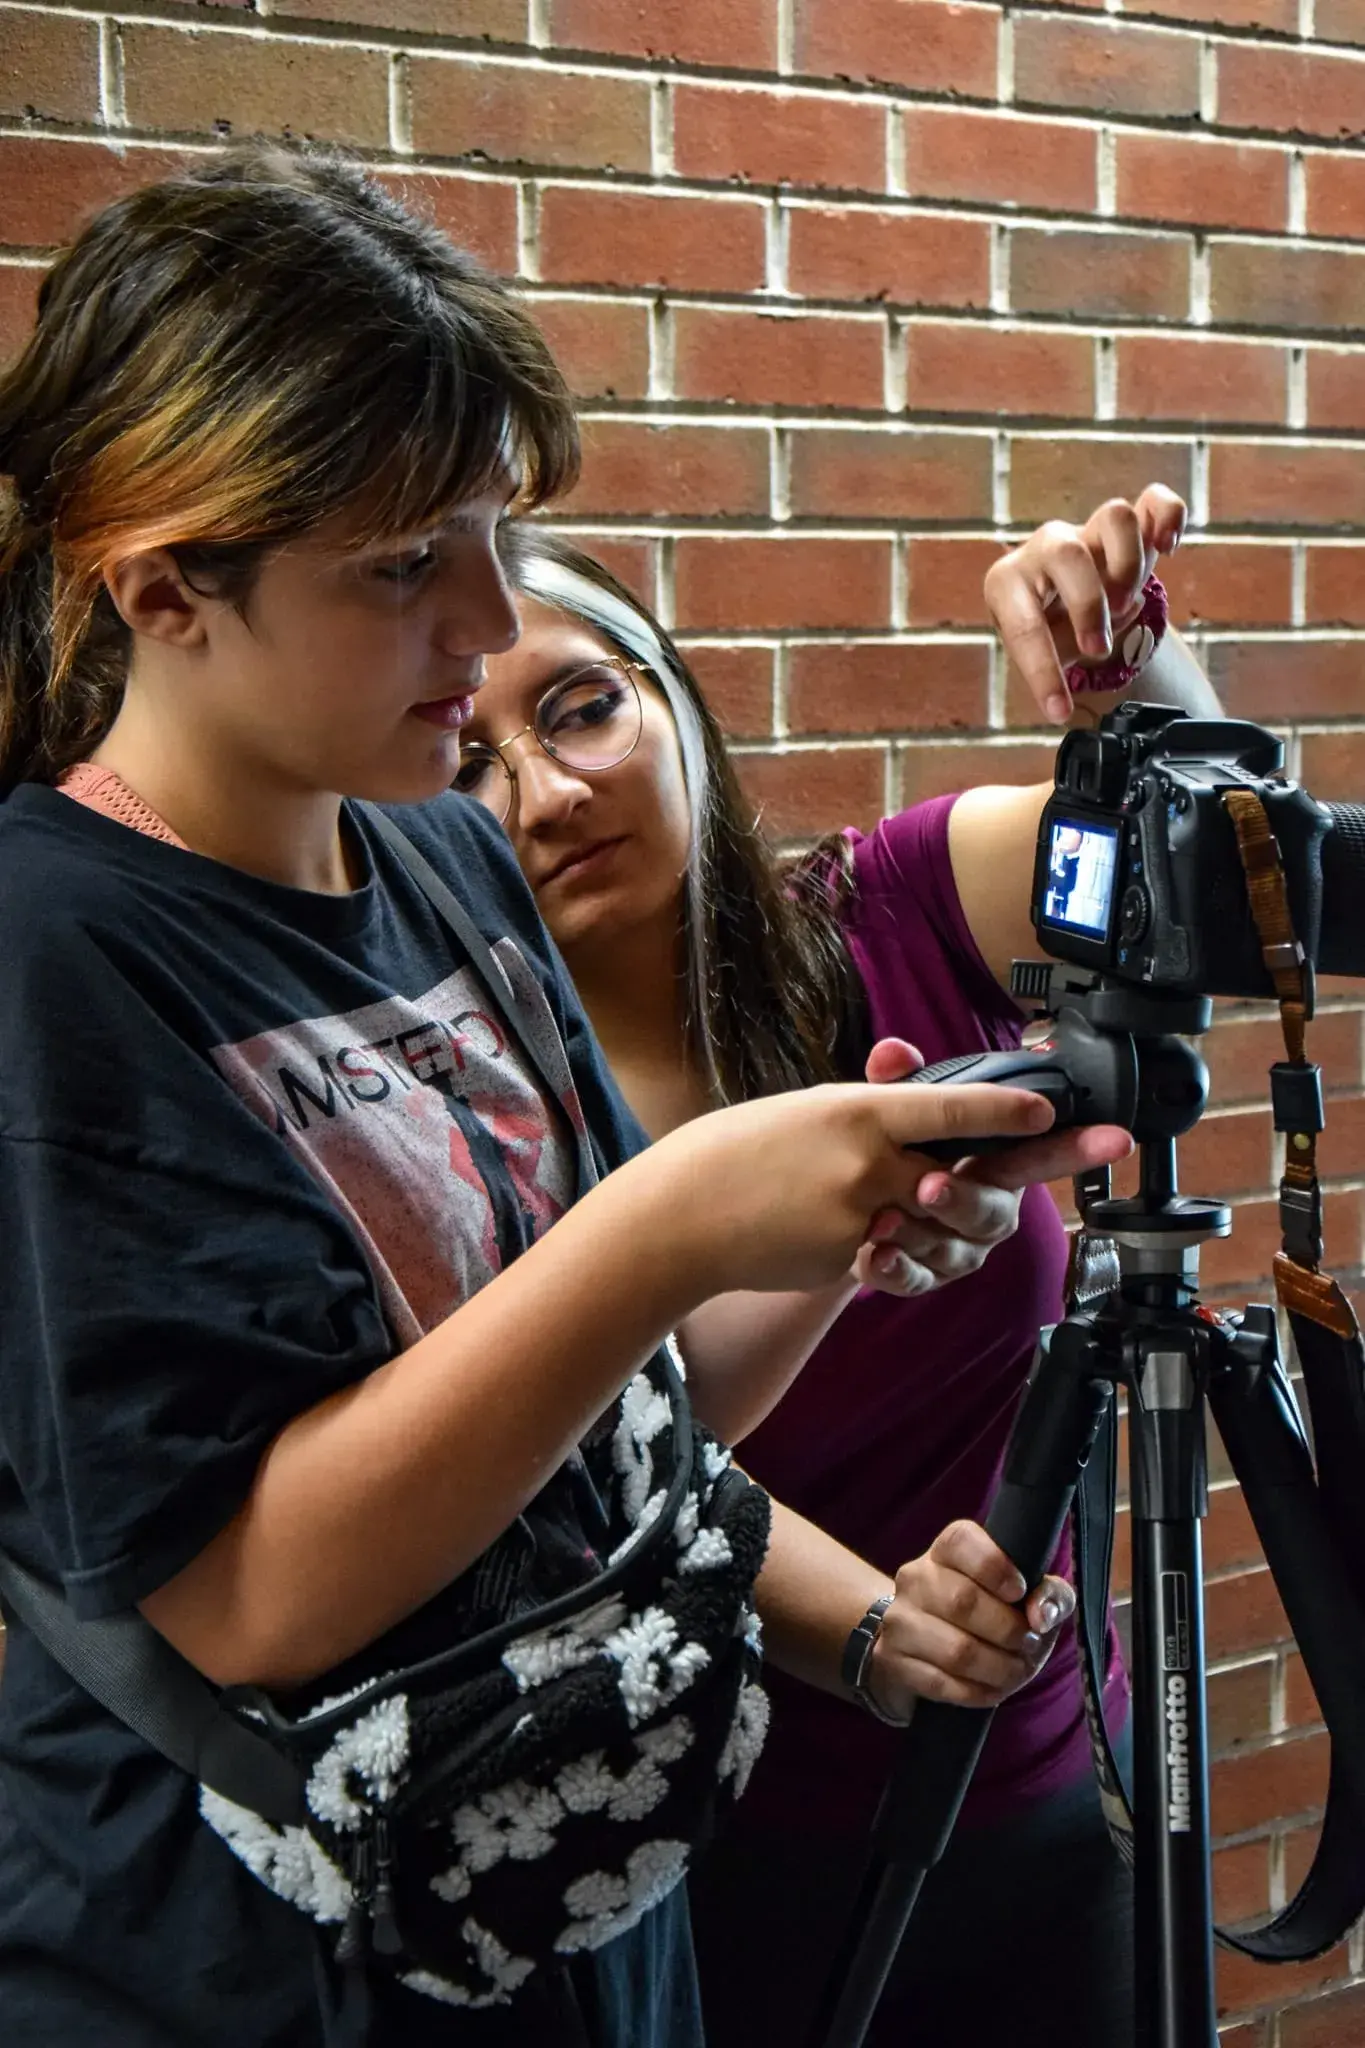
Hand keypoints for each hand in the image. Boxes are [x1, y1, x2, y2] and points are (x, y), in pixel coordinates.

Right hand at [663, 1068, 1117, 1298]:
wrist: (684, 1215)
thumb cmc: (745, 1152)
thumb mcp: (810, 1108)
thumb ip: (873, 1096)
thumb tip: (909, 1059)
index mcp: (861, 1112)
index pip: (950, 1106)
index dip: (1008, 1109)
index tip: (1054, 1107)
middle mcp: (871, 1160)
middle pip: (972, 1176)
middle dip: (1029, 1175)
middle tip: (1088, 1152)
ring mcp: (863, 1213)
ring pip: (945, 1224)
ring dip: (955, 1221)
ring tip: (933, 1207)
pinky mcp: (851, 1257)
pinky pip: (905, 1257)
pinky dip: (902, 1249)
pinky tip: (877, 1240)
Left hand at [853, 1038, 1131, 1297]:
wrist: (848, 1209)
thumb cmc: (894, 1157)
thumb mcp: (895, 1112)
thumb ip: (900, 1084)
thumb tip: (893, 1052)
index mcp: (992, 1163)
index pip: (1040, 1152)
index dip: (1079, 1147)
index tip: (1114, 1138)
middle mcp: (984, 1208)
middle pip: (993, 1212)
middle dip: (965, 1199)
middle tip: (931, 1185)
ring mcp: (957, 1248)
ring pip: (955, 1251)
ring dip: (920, 1234)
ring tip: (885, 1218)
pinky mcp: (922, 1277)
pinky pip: (917, 1281)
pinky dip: (896, 1269)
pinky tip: (877, 1255)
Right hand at [866, 1521, 1075, 1715]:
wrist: (928, 1644)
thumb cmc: (990, 1611)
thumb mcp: (1028, 1595)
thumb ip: (1051, 1594)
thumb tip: (1041, 1614)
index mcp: (946, 1550)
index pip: (962, 1541)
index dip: (996, 1567)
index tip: (1020, 1592)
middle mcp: (916, 1577)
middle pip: (963, 1601)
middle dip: (1009, 1630)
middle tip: (1027, 1643)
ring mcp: (899, 1621)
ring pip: (956, 1651)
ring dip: (999, 1668)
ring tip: (1016, 1670)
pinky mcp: (894, 1661)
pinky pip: (943, 1684)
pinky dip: (978, 1692)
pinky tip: (992, 1687)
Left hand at [985, 482, 1186, 725]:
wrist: (1067, 602)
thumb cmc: (1048, 630)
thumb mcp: (1039, 655)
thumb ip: (1053, 668)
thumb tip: (1076, 689)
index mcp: (1007, 583)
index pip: (1023, 624)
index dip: (1044, 672)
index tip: (1059, 711)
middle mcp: (1045, 548)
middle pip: (1069, 553)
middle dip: (1090, 605)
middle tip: (1099, 645)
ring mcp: (1089, 531)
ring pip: (1114, 518)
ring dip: (1128, 567)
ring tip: (1127, 603)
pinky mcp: (1129, 527)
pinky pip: (1154, 501)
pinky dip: (1168, 517)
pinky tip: (1168, 547)